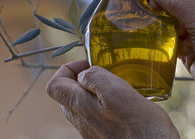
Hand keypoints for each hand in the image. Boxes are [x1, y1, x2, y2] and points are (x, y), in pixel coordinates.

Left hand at [46, 60, 179, 138]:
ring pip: (82, 106)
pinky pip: (97, 116)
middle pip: (67, 96)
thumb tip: (83, 74)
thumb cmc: (140, 125)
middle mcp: (82, 121)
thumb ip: (94, 78)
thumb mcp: (116, 90)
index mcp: (80, 107)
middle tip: (101, 73)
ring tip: (115, 86)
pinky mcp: (105, 136)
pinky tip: (123, 103)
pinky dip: (105, 105)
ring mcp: (92, 131)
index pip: (54, 86)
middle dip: (80, 79)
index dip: (67, 69)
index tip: (86, 64)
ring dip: (93, 92)